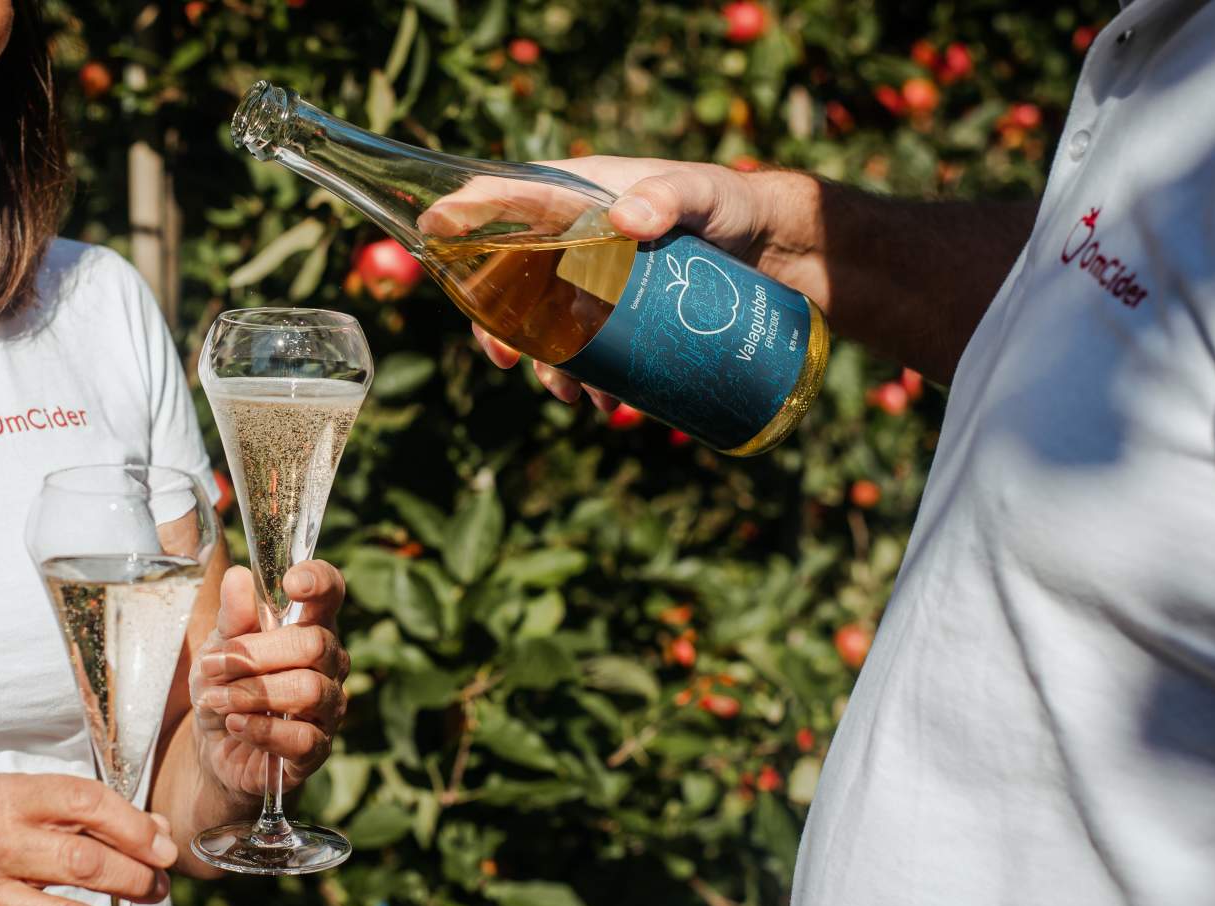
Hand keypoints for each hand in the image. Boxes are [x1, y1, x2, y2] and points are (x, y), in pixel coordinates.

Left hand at [190, 562, 348, 797]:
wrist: (214, 745)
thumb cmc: (224, 685)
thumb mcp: (217, 648)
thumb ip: (232, 618)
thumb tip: (238, 578)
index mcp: (310, 628)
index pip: (332, 595)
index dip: (320, 582)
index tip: (292, 582)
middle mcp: (330, 665)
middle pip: (315, 644)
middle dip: (257, 654)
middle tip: (213, 666)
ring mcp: (328, 709)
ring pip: (309, 690)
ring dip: (252, 693)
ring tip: (216, 699)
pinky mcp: (316, 750)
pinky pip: (303, 738)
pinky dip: (261, 729)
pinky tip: (235, 724)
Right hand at [467, 156, 791, 409]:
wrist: (781, 250)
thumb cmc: (738, 206)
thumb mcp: (706, 194)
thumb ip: (670, 196)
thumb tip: (624, 220)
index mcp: (577, 194)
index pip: (504, 197)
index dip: (463, 214)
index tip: (432, 233)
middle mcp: (573, 237)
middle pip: (507, 278)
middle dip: (498, 322)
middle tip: (507, 358)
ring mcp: (592, 280)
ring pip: (541, 325)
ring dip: (545, 365)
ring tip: (573, 396)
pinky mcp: (618, 316)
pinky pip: (582, 351)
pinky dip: (584, 380)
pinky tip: (605, 402)